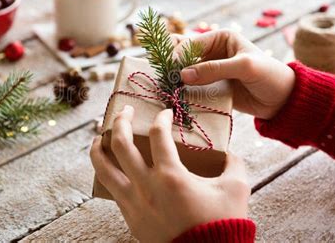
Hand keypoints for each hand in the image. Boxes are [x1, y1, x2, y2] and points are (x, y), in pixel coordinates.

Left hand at [90, 106, 249, 242]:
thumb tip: (228, 152)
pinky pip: (110, 189)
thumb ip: (233, 163)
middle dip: (120, 121)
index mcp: (171, 176)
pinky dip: (105, 173)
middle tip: (125, 111)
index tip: (166, 114)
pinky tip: (109, 167)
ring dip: (98, 148)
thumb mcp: (236, 189)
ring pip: (103, 168)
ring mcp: (134, 202)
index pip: (158, 135)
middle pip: (121, 144)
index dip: (162, 118)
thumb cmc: (222, 224)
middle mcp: (146, 186)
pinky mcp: (130, 216)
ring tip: (99, 137)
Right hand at [174, 30, 295, 118]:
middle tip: (163, 77)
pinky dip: (183, 91)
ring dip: (175, 79)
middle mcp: (212, 52)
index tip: (172, 70)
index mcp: (221, 38)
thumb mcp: (244, 67)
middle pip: (184, 56)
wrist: (283, 100)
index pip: (192, 43)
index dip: (179, 55)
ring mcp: (210, 70)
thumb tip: (183, 75)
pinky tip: (175, 97)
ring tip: (166, 88)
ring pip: (185, 72)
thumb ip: (214, 69)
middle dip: (173, 65)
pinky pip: (192, 87)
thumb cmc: (269, 76)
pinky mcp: (211, 87)